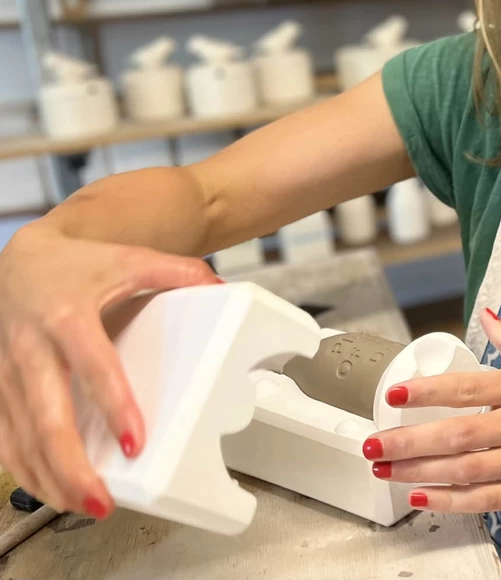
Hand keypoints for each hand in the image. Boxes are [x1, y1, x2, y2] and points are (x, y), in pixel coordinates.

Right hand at [0, 222, 218, 518]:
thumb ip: (173, 271)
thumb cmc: (72, 266)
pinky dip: (25, 471)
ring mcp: (8, 373)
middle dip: (72, 466)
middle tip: (101, 500)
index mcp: (67, 316)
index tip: (134, 440)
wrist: (17, 261)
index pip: (92, 367)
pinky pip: (5, 440)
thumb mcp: (125, 259)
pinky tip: (50, 491)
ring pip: (22, 439)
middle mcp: (32, 348)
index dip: (113, 406)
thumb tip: (216, 283)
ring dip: (50, 479)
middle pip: (47, 418)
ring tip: (86, 505)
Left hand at [363, 309, 500, 512]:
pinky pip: (485, 499)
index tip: (393, 393)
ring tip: (384, 469)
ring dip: (419, 471)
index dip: (426, 391)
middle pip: (458, 433)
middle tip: (373, 442)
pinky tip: (420, 496)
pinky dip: (451, 501)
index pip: (466, 387)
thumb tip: (484, 314)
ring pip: (465, 469)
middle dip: (409, 439)